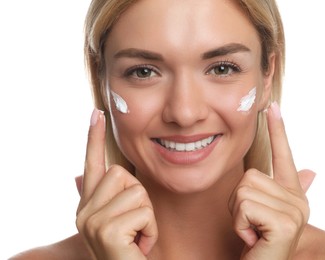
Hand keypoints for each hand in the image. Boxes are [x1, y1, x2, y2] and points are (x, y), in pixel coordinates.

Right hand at [76, 109, 157, 259]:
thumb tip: (77, 174)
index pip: (92, 164)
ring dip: (147, 216)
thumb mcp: (116, 222)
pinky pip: (144, 212)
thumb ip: (101, 197)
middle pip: (123, 174)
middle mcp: (84, 211)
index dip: (94, 138)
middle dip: (139, 198)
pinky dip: (151, 231)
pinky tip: (139, 246)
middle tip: (136, 224)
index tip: (97, 113)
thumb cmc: (127, 250)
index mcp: (89, 205)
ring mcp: (92, 221)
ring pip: (136, 192)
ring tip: (137, 237)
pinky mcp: (106, 230)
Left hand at [229, 102, 315, 259]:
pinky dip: (239, 224)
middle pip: (249, 176)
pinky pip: (244, 206)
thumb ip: (288, 189)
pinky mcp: (285, 223)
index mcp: (292, 194)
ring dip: (237, 215)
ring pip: (243, 190)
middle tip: (250, 224)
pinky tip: (252, 238)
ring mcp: (294, 211)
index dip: (278, 130)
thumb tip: (312, 171)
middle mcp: (297, 200)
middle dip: (238, 204)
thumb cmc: (260, 242)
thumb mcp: (266, 214)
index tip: (273, 107)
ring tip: (251, 231)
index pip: (285, 155)